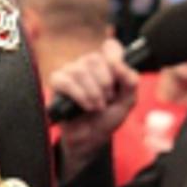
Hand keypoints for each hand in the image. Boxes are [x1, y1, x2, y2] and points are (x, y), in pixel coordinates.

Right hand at [49, 38, 138, 182]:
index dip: (115, 57)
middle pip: (94, 59)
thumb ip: (130, 80)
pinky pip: (65, 81)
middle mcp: (87, 65)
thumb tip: (117, 64)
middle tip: (107, 100)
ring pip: (79, 70)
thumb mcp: (128, 100)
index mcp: (106, 64)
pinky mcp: (56, 85)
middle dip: (104, 83)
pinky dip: (79, 95)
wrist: (90, 139)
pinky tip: (85, 107)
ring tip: (97, 107)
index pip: (110, 47)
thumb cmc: (107, 119)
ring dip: (92, 92)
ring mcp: (70, 73)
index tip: (119, 74)